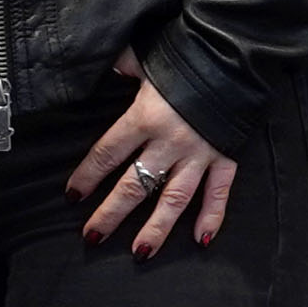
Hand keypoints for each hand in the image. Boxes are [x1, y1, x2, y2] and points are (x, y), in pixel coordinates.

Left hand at [67, 71, 237, 261]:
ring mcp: (199, 154)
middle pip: (134, 186)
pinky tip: (201, 240)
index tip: (73, 195)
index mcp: (144, 117)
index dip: (87, 176)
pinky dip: (212, 217)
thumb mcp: (148, 57)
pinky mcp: (226, 157)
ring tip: (139, 253)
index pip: (107, 153)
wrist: (235, 53)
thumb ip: (125, 66)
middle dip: (111, 214)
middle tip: (92, 237)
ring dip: (156, 228)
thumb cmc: (188, 54)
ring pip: (173, 200)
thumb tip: (106, 66)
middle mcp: (169, 143)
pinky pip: (219, 193)